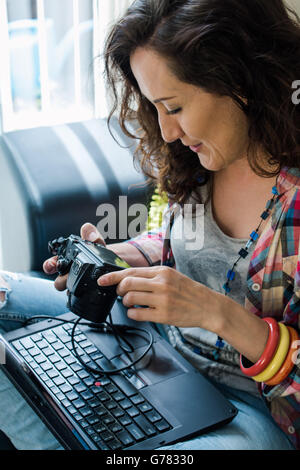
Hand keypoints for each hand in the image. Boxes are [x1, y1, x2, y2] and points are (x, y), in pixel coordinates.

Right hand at [43, 223, 105, 290]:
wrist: (118, 264)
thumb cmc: (103, 253)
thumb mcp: (97, 242)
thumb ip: (92, 235)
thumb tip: (87, 229)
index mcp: (69, 260)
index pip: (54, 263)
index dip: (49, 265)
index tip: (50, 266)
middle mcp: (71, 273)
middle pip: (59, 280)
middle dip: (60, 281)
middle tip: (64, 279)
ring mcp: (78, 283)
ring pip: (69, 289)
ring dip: (70, 288)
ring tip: (73, 287)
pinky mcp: (88, 292)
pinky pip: (81, 296)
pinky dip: (82, 295)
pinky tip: (86, 293)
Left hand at [98, 266, 221, 330]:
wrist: (207, 306)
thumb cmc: (188, 291)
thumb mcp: (171, 276)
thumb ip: (151, 276)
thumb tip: (128, 278)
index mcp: (161, 272)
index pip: (131, 271)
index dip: (113, 276)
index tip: (102, 280)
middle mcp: (161, 283)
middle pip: (127, 284)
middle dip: (119, 290)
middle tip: (122, 294)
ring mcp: (162, 299)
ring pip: (130, 299)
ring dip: (126, 302)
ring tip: (133, 303)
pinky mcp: (163, 315)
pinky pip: (138, 314)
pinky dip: (133, 313)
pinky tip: (138, 312)